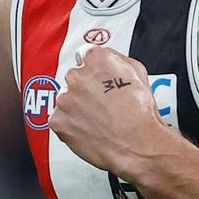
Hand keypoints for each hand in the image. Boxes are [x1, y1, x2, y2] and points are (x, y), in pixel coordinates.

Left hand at [52, 44, 173, 177]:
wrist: (136, 144)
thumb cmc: (140, 112)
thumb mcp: (138, 71)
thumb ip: (116, 59)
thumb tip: (108, 59)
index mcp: (95, 58)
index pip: (85, 54)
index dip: (93, 68)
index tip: (97, 77)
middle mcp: (76, 75)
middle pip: (75, 77)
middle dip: (85, 88)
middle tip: (102, 102)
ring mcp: (65, 98)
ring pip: (67, 98)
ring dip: (77, 106)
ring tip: (98, 118)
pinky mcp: (58, 120)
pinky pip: (60, 119)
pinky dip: (71, 124)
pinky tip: (89, 128)